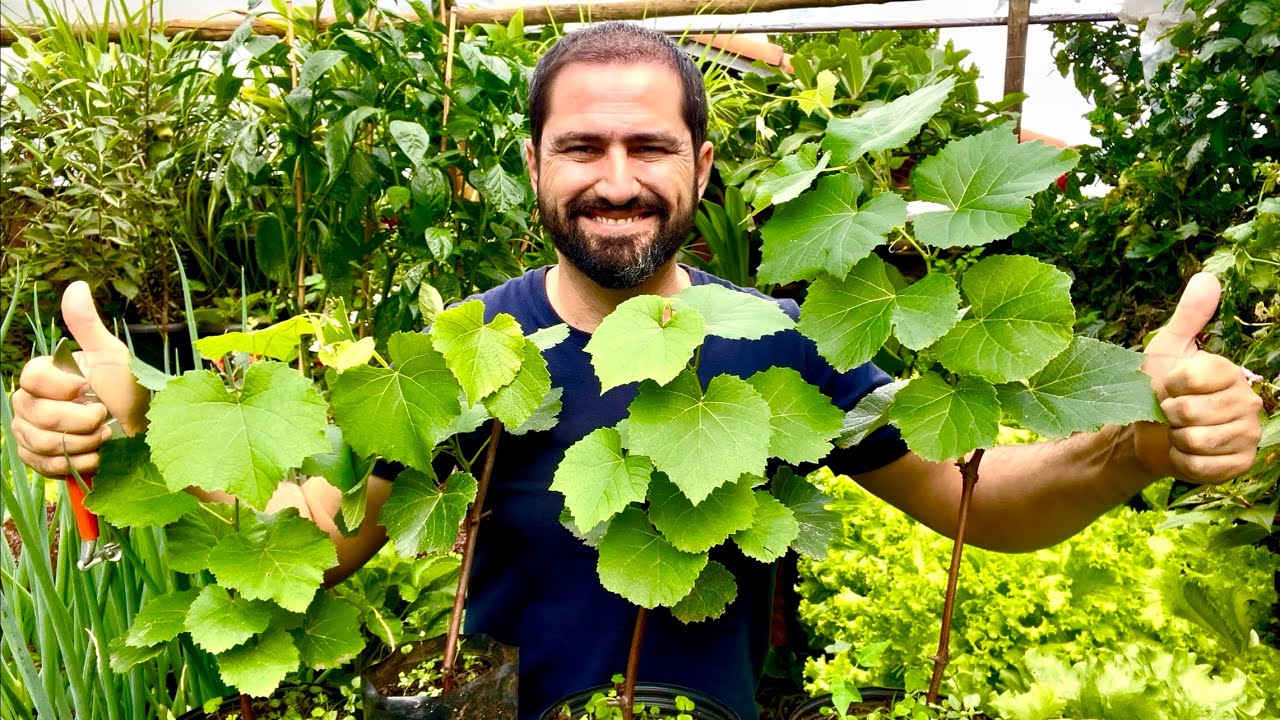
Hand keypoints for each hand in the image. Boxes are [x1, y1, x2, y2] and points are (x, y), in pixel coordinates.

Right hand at [11, 282, 149, 476]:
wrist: (143, 435)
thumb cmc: (130, 392)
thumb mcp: (112, 356)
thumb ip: (88, 326)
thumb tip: (76, 286)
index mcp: (46, 375)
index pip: (30, 377)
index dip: (59, 387)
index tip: (86, 388)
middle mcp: (31, 402)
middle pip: (35, 413)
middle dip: (78, 420)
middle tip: (103, 417)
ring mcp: (31, 432)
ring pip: (40, 441)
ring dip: (81, 442)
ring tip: (103, 435)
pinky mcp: (39, 459)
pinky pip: (45, 465)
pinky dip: (77, 463)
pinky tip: (96, 454)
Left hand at [1135, 273, 1262, 482]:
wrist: (1146, 433)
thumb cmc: (1154, 388)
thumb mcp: (1166, 349)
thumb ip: (1188, 317)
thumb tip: (1208, 276)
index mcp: (1230, 372)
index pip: (1190, 379)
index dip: (1167, 385)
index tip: (1166, 386)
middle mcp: (1247, 402)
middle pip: (1191, 412)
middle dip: (1168, 415)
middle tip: (1169, 413)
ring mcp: (1247, 435)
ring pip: (1197, 440)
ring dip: (1175, 439)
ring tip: (1177, 432)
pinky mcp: (1239, 464)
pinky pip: (1204, 466)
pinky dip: (1184, 462)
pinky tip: (1184, 453)